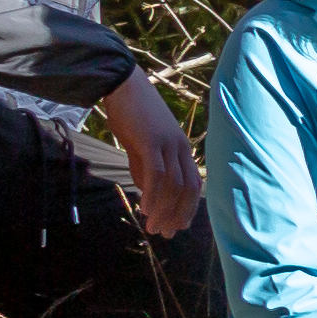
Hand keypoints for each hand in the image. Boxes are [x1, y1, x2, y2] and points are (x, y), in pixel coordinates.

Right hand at [98, 76, 205, 236]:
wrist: (123, 84)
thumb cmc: (131, 113)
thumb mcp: (141, 144)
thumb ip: (144, 167)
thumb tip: (146, 191)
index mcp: (182, 148)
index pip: (193, 184)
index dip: (188, 207)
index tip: (177, 226)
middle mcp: (181, 147)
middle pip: (188, 188)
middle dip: (178, 214)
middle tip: (164, 233)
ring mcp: (168, 143)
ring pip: (173, 185)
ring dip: (164, 209)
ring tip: (152, 226)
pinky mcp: (152, 141)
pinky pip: (157, 173)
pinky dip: (153, 194)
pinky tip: (145, 208)